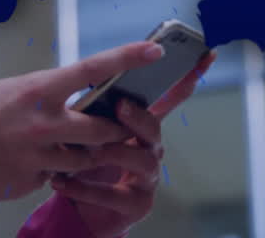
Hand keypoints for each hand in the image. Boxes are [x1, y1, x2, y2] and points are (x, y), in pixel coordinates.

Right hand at [0, 41, 169, 203]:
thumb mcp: (5, 93)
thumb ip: (40, 97)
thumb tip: (65, 101)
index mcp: (37, 90)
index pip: (93, 69)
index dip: (128, 58)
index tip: (154, 52)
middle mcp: (44, 123)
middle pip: (104, 128)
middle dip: (116, 129)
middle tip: (120, 126)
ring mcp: (40, 156)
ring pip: (87, 159)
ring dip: (86, 154)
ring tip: (69, 146)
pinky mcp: (32, 182)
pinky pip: (57, 176)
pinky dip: (54, 171)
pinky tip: (31, 164)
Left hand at [50, 50, 217, 237]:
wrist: (80, 209)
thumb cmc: (87, 162)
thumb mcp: (88, 128)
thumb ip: (95, 106)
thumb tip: (84, 75)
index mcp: (141, 125)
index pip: (169, 97)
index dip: (188, 77)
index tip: (204, 54)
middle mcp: (150, 149)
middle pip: (154, 128)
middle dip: (139, 116)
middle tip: (120, 106)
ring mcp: (147, 177)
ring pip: (141, 161)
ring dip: (115, 153)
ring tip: (89, 151)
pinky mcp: (136, 205)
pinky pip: (113, 195)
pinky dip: (84, 187)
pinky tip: (60, 181)